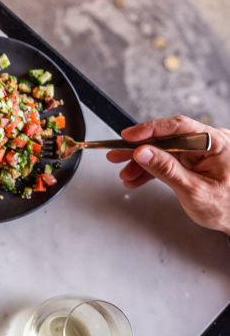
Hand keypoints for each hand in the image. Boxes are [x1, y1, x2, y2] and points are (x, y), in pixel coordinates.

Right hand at [107, 116, 229, 233]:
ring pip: (164, 151)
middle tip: (117, 154)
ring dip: (142, 163)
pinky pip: (168, 161)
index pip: (179, 127)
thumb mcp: (193, 190)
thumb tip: (143, 152)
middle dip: (140, 149)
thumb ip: (166, 170)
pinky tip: (136, 178)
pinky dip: (151, 170)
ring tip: (125, 174)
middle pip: (167, 139)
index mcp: (216, 143)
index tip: (128, 136)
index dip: (150, 129)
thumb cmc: (227, 207)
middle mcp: (209, 143)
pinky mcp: (193, 162)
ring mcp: (200, 152)